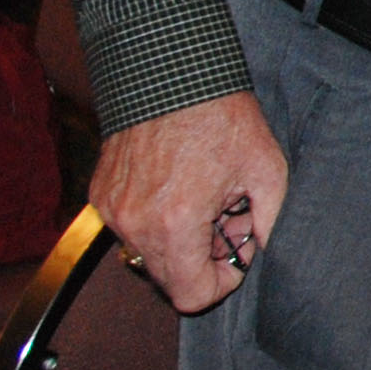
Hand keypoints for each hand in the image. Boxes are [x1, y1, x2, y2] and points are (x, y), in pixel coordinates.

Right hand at [89, 91, 286, 313]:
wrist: (173, 73)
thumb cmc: (221, 116)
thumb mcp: (266, 168)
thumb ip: (270, 222)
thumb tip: (262, 252)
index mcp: (176, 223)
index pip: (191, 296)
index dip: (221, 283)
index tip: (236, 253)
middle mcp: (135, 223)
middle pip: (168, 278)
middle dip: (202, 258)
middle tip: (225, 218)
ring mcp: (113, 210)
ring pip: (147, 254)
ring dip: (177, 240)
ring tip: (203, 198)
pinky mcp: (100, 195)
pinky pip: (129, 228)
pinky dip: (155, 220)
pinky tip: (178, 186)